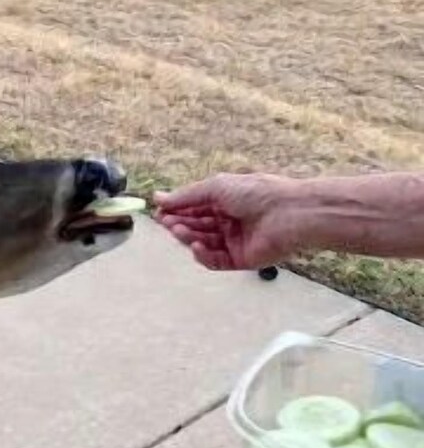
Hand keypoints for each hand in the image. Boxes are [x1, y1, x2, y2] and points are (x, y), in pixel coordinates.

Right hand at [154, 173, 305, 271]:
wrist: (290, 214)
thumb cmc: (256, 193)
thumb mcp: (216, 187)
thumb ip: (186, 196)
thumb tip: (157, 197)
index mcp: (226, 201)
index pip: (195, 207)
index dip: (176, 210)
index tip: (158, 212)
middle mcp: (229, 221)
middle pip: (196, 226)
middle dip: (180, 224)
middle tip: (166, 223)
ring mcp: (234, 241)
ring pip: (203, 243)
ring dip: (188, 237)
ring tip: (179, 231)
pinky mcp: (241, 260)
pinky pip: (216, 260)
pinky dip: (203, 255)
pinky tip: (196, 246)